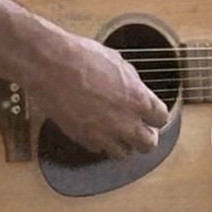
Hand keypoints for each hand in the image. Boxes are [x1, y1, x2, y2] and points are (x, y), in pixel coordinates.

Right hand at [25, 30, 168, 157]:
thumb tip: (136, 91)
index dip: (155, 116)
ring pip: (124, 154)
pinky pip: (99, 150)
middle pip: (148, 144)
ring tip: (115, 131)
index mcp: (138, 99)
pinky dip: (99, 142)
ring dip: (122, 143)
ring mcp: (103, 134)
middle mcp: (125, 122)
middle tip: (138, 129)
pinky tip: (94, 128)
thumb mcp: (117, 62)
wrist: (50, 66)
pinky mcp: (83, 139)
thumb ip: (132, 84)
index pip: (161, 119)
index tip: (149, 114)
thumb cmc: (81, 57)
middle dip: (145, 136)